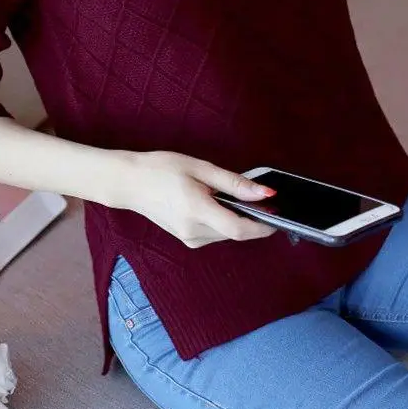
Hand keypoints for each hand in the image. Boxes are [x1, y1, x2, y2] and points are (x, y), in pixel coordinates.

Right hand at [117, 152, 277, 248]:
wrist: (130, 183)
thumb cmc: (161, 169)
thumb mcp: (200, 168)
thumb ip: (234, 183)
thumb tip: (264, 194)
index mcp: (196, 210)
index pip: (239, 228)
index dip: (263, 225)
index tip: (277, 213)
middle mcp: (193, 231)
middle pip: (236, 232)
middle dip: (252, 218)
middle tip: (254, 195)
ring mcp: (189, 239)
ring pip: (227, 234)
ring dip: (236, 218)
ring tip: (226, 195)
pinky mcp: (187, 240)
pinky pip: (216, 234)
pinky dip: (223, 221)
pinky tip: (214, 203)